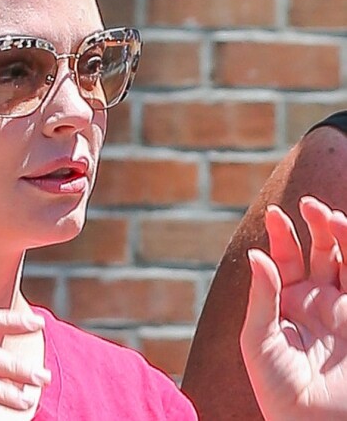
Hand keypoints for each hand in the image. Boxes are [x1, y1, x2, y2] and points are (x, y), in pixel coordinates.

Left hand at [241, 196, 346, 419]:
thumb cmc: (276, 388)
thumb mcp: (258, 339)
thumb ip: (261, 297)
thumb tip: (254, 253)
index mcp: (288, 300)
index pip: (286, 257)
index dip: (281, 234)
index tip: (274, 213)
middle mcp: (319, 299)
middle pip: (321, 251)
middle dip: (316, 225)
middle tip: (307, 204)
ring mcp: (346, 309)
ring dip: (341, 236)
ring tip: (329, 215)